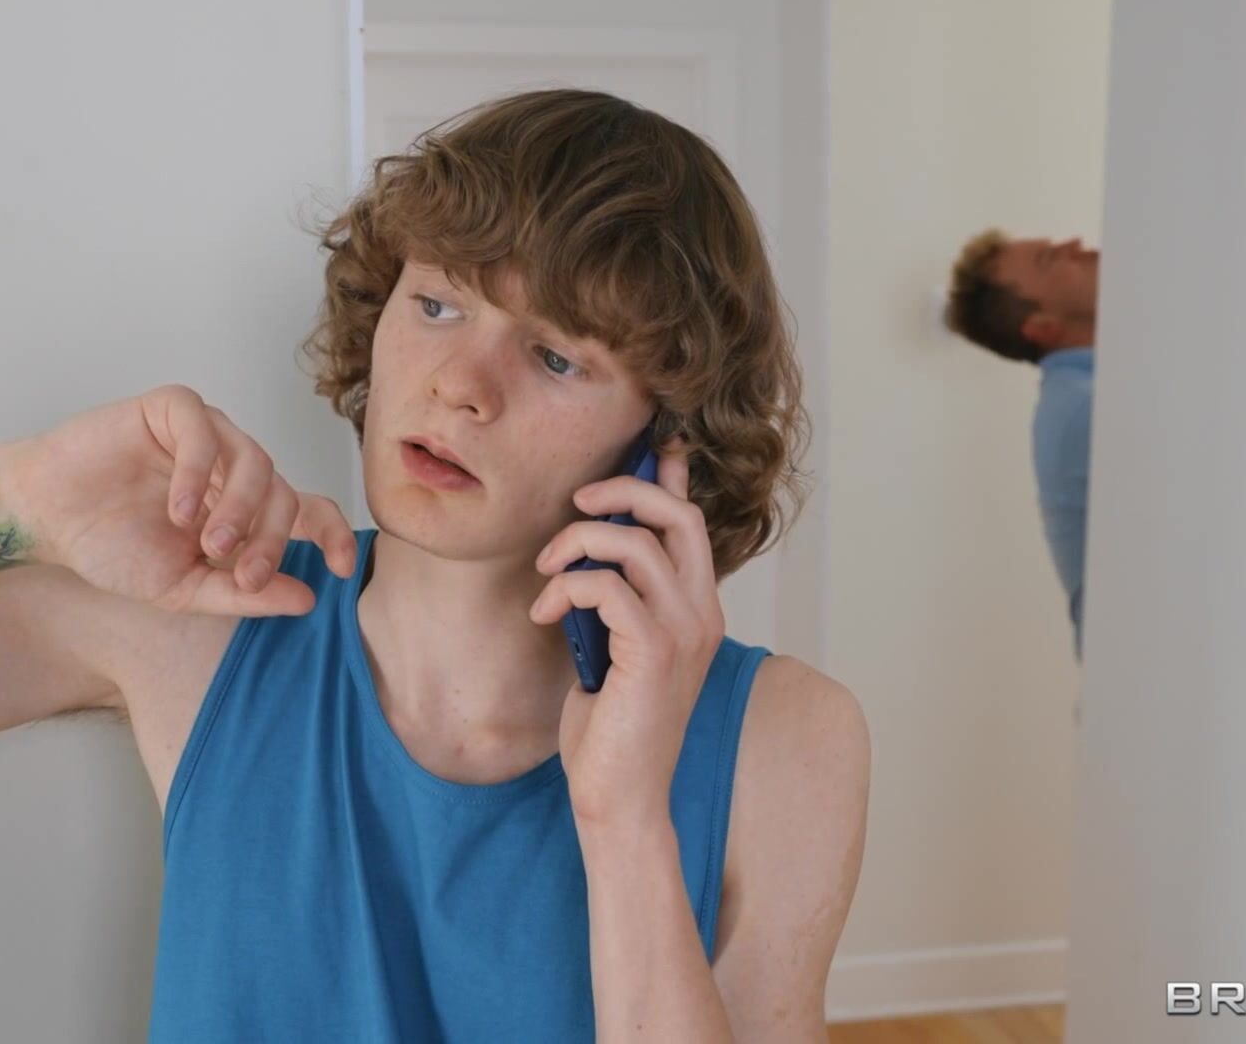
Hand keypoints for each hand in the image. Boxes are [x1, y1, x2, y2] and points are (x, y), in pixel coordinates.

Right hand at [0, 384, 355, 615]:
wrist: (47, 517)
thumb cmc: (113, 547)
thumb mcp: (182, 588)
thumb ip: (242, 594)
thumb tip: (308, 599)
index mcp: (243, 508)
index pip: (306, 511)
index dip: (331, 534)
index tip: (341, 570)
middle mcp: (232, 468)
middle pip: (281, 492)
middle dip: (269, 539)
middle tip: (242, 573)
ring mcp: (206, 435)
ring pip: (254, 459)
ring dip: (240, 508)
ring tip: (208, 544)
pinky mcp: (170, 409)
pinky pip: (203, 428)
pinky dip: (197, 470)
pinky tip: (179, 510)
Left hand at [528, 441, 724, 831]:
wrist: (620, 798)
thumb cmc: (611, 729)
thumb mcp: (613, 648)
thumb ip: (615, 601)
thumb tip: (590, 554)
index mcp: (696, 608)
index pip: (691, 520)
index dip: (667, 477)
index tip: (646, 448)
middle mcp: (700, 612)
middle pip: (675, 514)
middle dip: (620, 492)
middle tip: (576, 506)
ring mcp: (682, 631)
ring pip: (634, 541)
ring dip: (577, 543)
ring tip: (546, 572)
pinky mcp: (653, 651)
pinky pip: (607, 585)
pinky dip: (567, 588)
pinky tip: (546, 613)